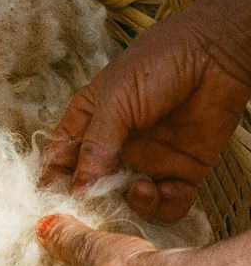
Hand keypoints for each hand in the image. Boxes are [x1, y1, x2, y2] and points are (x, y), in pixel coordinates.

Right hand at [42, 9, 250, 222]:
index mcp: (89, 123)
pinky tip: (159, 190)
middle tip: (93, 209)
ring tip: (137, 188)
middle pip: (92, 186)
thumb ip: (96, 144)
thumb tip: (77, 188)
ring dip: (129, 205)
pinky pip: (167, 204)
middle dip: (90, 202)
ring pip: (128, 201)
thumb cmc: (155, 65)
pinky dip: (162, 206)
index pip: (61, 157)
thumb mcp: (115, 100)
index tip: (52, 201)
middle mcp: (115, 147)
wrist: (214, 56)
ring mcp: (148, 161)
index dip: (53, 180)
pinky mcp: (181, 172)